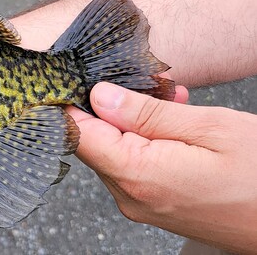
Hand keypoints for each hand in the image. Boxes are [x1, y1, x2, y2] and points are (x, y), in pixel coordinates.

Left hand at [69, 82, 256, 253]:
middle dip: (112, 108)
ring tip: (173, 102)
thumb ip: (147, 113)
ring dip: (133, 123)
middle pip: (94, 143)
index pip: (78, 134)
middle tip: (147, 83)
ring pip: (114, 153)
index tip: (82, 75)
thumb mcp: (209, 128)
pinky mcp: (154, 207)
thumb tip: (99, 96)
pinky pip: (134, 168)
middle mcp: (131, 196)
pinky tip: (175, 125)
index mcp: (138, 176)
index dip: (74, 102)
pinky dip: (145, 142)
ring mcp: (141, 206)